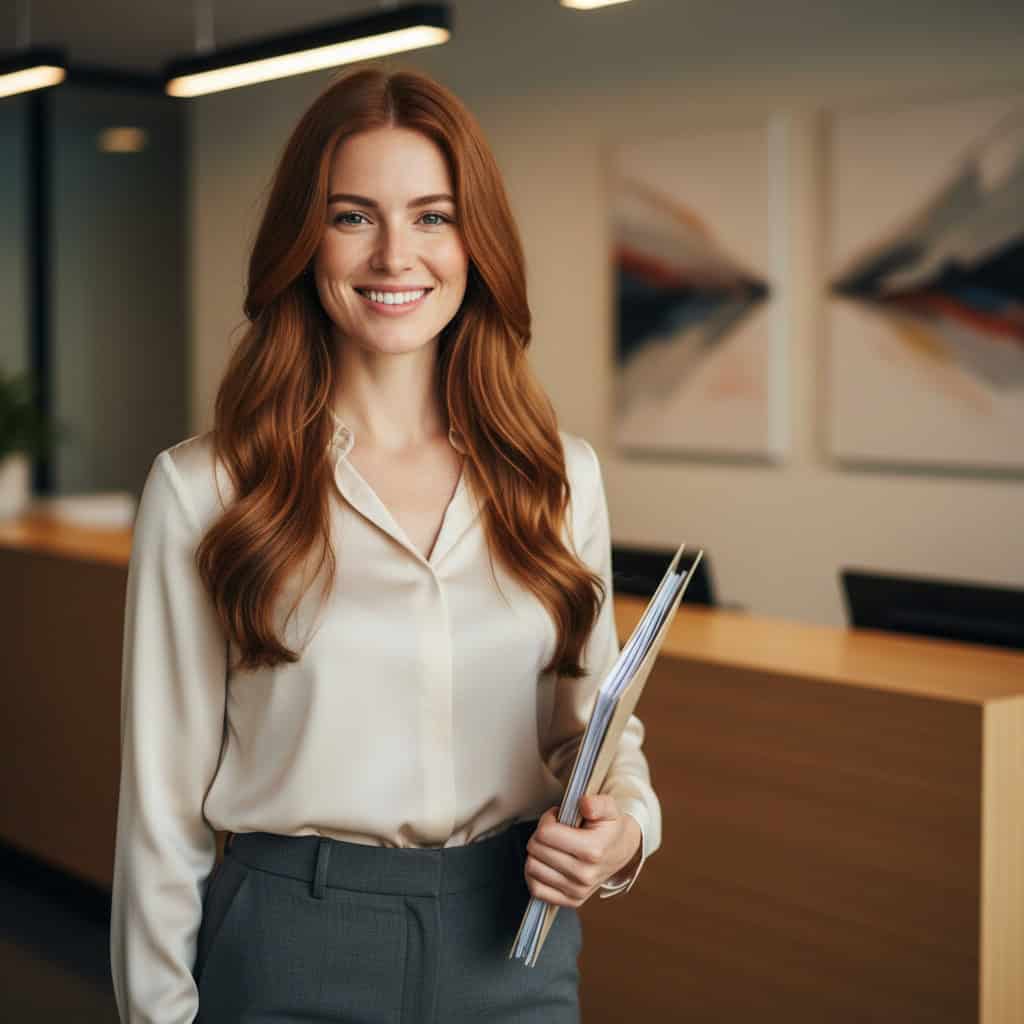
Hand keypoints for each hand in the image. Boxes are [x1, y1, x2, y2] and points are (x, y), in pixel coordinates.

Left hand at [523, 794, 641, 907]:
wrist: (621, 851)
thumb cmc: (610, 828)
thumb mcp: (608, 808)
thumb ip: (597, 803)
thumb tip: (584, 804)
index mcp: (592, 850)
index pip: (545, 833)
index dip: (548, 820)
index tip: (558, 818)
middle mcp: (584, 875)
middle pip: (536, 849)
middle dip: (540, 834)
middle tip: (555, 830)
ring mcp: (577, 891)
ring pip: (532, 868)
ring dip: (537, 853)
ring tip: (553, 846)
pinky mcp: (571, 901)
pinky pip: (536, 890)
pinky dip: (535, 874)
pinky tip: (546, 863)